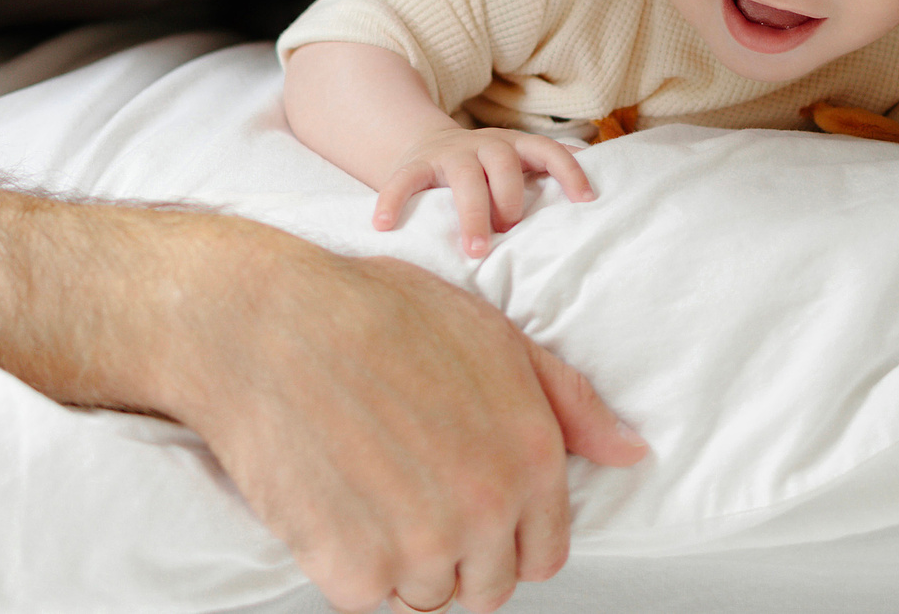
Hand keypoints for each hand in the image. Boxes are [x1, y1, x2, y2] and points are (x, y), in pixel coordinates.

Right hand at [150, 224, 645, 612]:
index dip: (506, 532)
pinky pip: (364, 597)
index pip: (545, 554)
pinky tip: (332, 497)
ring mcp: (422, 547)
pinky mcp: (354, 571)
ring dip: (399, 558)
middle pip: (488, 587)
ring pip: (425, 595)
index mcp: (530, 457)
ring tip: (367, 484)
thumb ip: (568, 402)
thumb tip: (631, 452)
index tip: (466, 502)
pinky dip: (345, 561)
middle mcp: (487, 510)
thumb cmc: (372, 314)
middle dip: (456, 553)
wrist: (267, 324)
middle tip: (408, 491)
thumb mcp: (491, 336)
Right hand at [376, 128, 596, 258]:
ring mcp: (448, 154)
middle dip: (511, 200)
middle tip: (511, 234)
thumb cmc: (483, 171)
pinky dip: (393, 200)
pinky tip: (383, 225)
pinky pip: (403, 181)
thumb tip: (595, 198)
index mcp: (513, 146)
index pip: (548, 149)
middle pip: (503, 164)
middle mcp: (483, 144)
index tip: (585, 201)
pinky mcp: (415, 165)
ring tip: (476, 250)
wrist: (426, 146)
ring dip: (472, 212)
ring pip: (464, 175)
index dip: (569, 170)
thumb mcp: (515, 165)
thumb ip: (545, 176)